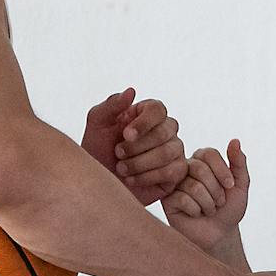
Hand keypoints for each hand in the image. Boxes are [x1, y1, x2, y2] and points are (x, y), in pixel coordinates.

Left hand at [83, 87, 186, 205]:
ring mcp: (174, 150)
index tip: (126, 135)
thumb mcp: (97, 124)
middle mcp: (165, 129)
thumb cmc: (98, 151)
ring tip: (121, 168)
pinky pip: (171, 171)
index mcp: (147, 113)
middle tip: (117, 153)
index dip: (144, 123)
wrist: (99, 184)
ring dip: (138, 163)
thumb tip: (131, 91)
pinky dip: (147, 177)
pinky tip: (131, 179)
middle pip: (164, 131)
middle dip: (136, 146)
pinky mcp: (177, 171)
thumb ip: (111, 105)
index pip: (158, 109)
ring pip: (167, 152)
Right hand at [163, 141, 250, 259]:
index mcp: (201, 161)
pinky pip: (183, 199)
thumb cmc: (228, 209)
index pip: (209, 153)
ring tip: (208, 209)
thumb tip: (235, 140)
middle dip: (216, 190)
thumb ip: (239, 163)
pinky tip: (195, 215)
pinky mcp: (167, 200)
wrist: (219, 234)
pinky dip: (196, 211)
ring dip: (208, 203)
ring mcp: (174, 184)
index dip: (222, 170)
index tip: (231, 186)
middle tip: (219, 202)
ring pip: (193, 186)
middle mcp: (185, 169)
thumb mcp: (240, 185)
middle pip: (199, 168)